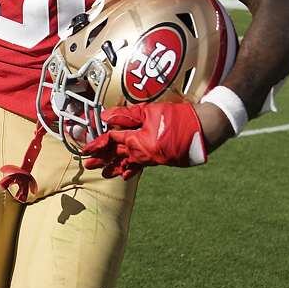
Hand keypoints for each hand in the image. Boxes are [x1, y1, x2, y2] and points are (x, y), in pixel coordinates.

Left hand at [83, 101, 219, 177]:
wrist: (203, 130)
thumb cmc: (177, 118)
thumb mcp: (149, 112)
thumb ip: (126, 115)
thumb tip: (105, 116)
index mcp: (137, 141)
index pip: (111, 141)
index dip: (97, 144)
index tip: (85, 148)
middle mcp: (142, 153)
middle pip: (116, 154)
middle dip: (102, 159)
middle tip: (88, 164)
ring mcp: (151, 158)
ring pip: (128, 162)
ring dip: (115, 167)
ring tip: (103, 174)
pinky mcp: (160, 159)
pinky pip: (142, 166)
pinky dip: (132, 169)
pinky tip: (126, 175)